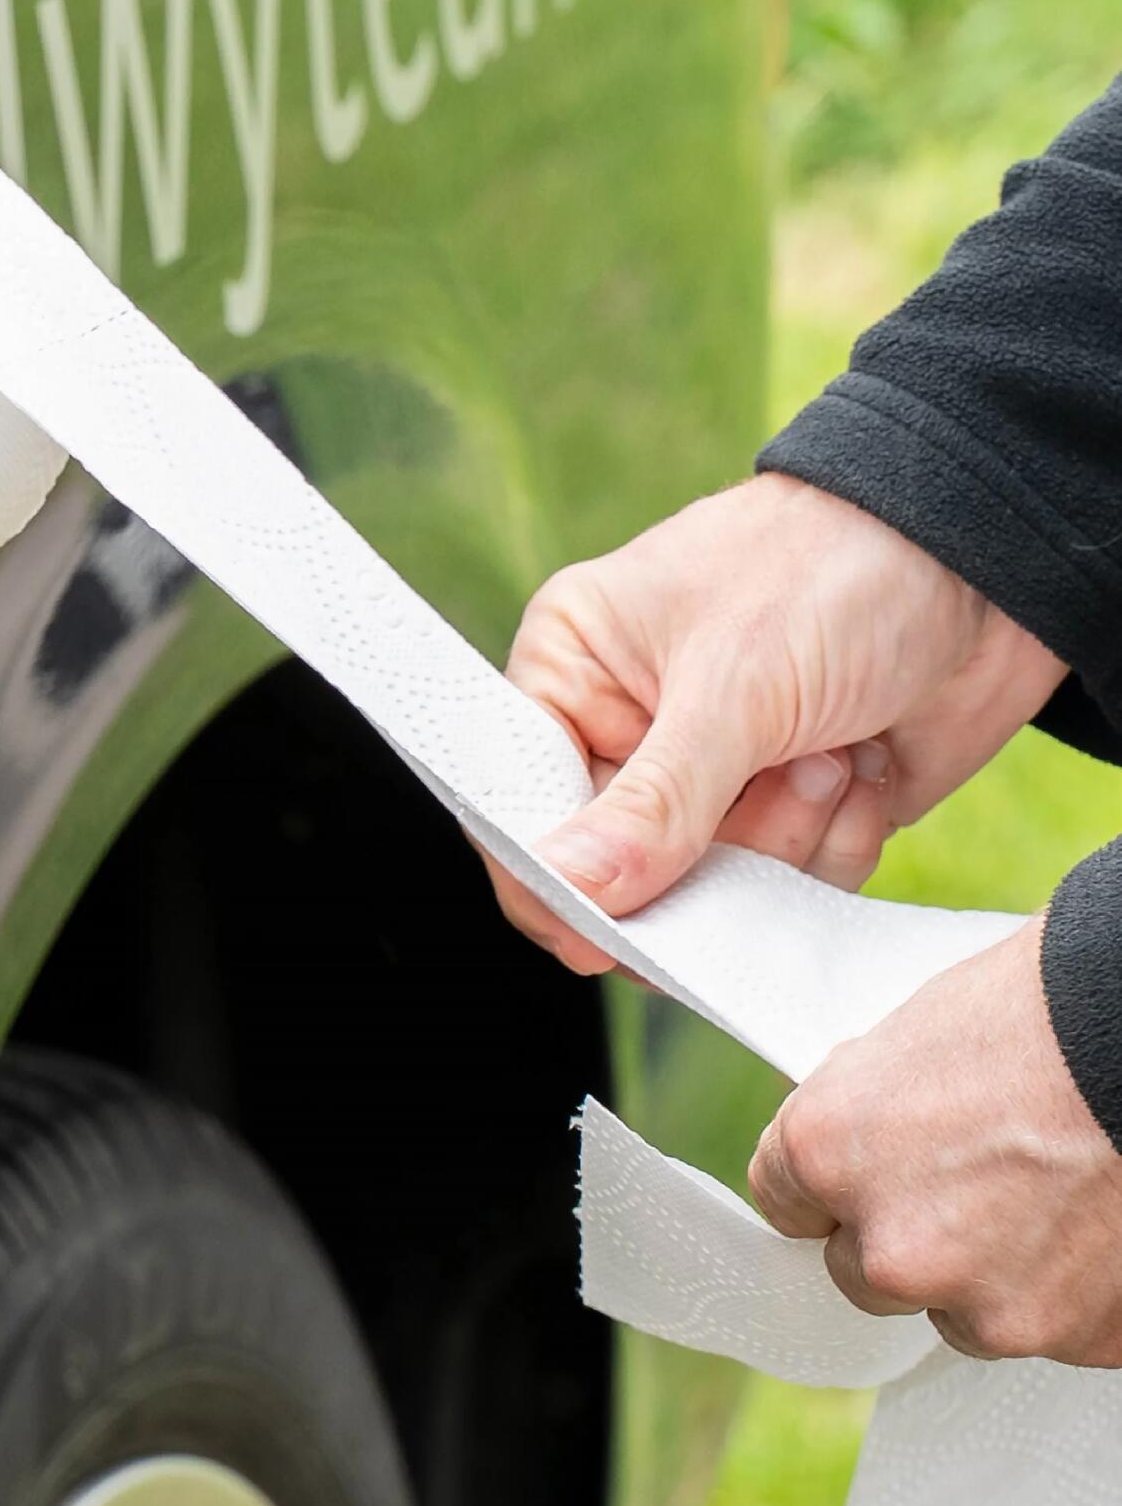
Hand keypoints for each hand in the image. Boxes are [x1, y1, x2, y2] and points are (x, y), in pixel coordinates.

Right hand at [493, 472, 1062, 971]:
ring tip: (834, 751)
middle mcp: (629, 729)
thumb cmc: (833, 570)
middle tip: (777, 783)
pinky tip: (865, 765)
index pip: (516, 805)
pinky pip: (788, 889)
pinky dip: (839, 843)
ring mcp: (711, 776)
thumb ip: (653, 804)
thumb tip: (573, 893)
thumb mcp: (734, 687)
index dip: (554, 879)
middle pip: (619, 869)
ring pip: (712, 891)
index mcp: (574, 671)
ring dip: (791, 838)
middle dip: (711, 850)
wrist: (989, 565)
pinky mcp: (787, 810)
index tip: (603, 940)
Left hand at [749, 918, 1121, 1363]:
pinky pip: (1047, 1325)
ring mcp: (988, 1307)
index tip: (867, 1168)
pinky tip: (1089, 1224)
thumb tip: (846, 1152)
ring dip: (985, 1272)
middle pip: (865, 1273)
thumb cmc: (1031, 1016)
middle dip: (904, 1235)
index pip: (786, 1205)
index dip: (830, 1185)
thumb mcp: (897, 1050)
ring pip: (960, 1311)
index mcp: (825, 1158)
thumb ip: (856, 1125)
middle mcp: (893, 1250)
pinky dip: (1065, 1290)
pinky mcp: (1076, 1339)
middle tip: (966, 1179)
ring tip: (1042, 1195)